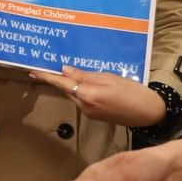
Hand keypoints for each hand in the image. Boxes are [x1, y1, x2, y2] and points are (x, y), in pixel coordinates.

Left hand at [27, 65, 164, 127]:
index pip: (61, 83)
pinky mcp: (94, 115)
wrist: (149, 112)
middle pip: (67, 89)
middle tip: (55, 64)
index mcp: (87, 94)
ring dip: (73, 84)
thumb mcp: (109, 77)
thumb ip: (85, 75)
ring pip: (74, 94)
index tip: (32, 71)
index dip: (46, 77)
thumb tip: (65, 71)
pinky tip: (90, 84)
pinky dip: (82, 91)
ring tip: (77, 72)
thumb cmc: (133, 91)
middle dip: (61, 79)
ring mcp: (88, 112)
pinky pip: (82, 100)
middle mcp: (84, 105)